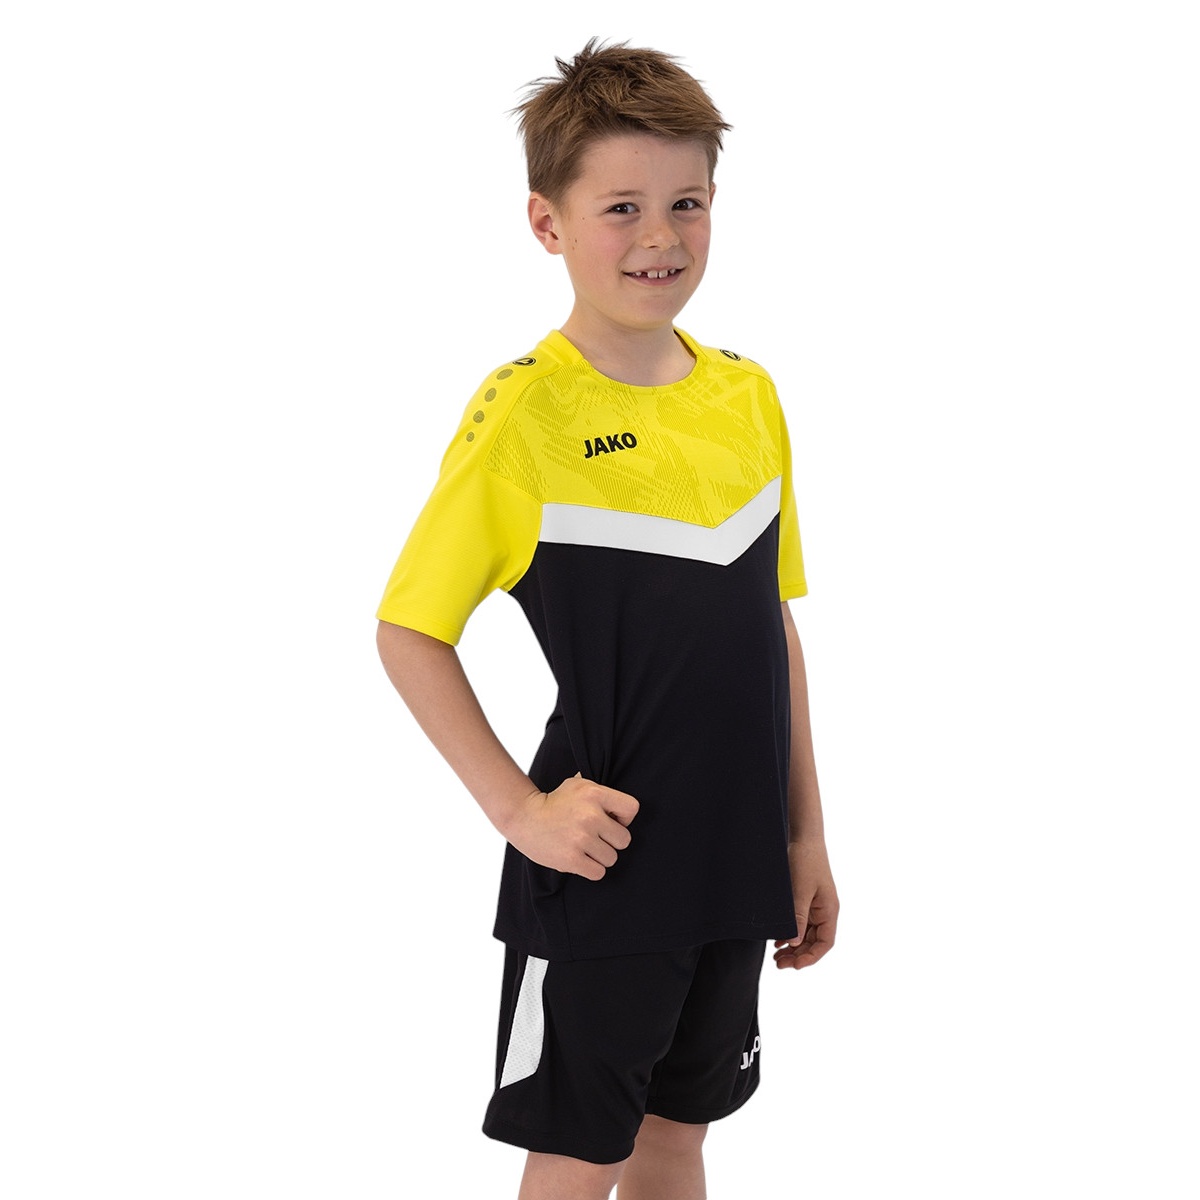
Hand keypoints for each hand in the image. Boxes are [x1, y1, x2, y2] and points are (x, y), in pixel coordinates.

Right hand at [502, 773, 639, 880]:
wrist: (524, 817)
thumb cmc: (555, 801)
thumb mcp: (578, 784)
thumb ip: (601, 792)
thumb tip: (622, 807)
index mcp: (594, 793)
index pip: (632, 809)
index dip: (625, 817)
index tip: (611, 820)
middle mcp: (591, 816)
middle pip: (624, 839)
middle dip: (612, 841)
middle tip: (595, 837)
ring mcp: (581, 838)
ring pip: (612, 858)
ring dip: (600, 856)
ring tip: (585, 848)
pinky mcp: (571, 859)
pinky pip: (598, 872)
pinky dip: (591, 869)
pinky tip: (580, 859)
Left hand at [773, 838, 838, 969]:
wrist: (803, 837)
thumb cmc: (805, 861)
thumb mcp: (799, 891)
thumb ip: (797, 917)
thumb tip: (794, 943)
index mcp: (829, 911)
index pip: (825, 943)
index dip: (811, 957)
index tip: (794, 966)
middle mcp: (824, 911)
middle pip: (815, 942)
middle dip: (799, 955)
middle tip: (779, 964)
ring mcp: (815, 906)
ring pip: (806, 935)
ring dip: (793, 947)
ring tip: (777, 956)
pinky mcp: (805, 900)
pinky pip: (800, 924)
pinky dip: (790, 934)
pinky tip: (778, 940)